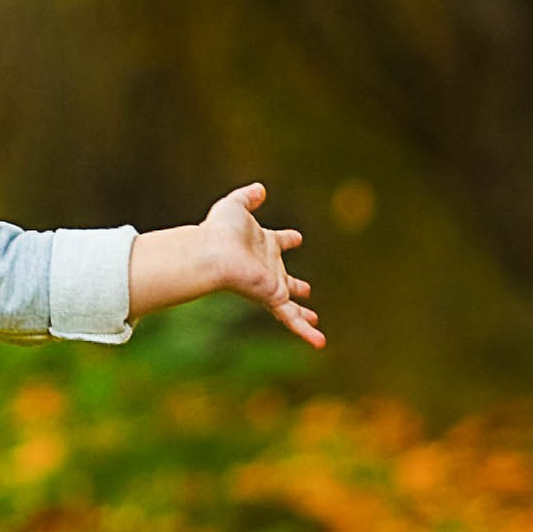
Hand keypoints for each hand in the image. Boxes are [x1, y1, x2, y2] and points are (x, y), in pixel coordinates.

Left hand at [199, 181, 323, 347]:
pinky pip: (292, 318)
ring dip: (303, 314)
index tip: (297, 238)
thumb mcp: (235, 206)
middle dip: (295, 284)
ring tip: (315, 320)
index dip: (288, 239)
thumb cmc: (220, 230)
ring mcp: (270, 284)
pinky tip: (320, 343)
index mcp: (262, 244)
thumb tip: (260, 188)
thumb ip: (248, 197)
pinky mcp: (272, 298)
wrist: (212, 253)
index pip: (279, 241)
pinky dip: (306, 331)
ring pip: (291, 304)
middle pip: (285, 278)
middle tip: (307, 290)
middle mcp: (267, 267)